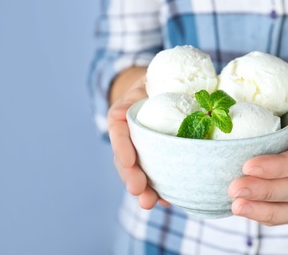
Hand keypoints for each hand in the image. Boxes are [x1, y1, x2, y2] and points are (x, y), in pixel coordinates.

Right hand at [108, 75, 168, 208]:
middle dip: (131, 177)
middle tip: (138, 190)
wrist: (162, 92)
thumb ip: (138, 93)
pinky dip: (162, 189)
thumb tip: (120, 113)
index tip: (129, 162)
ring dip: (145, 190)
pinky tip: (168, 199)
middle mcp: (130, 137)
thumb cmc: (154, 85)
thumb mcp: (145, 83)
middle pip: (125, 159)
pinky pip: (157, 175)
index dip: (122, 148)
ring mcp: (143, 151)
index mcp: (123, 117)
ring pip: (139, 172)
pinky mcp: (158, 159)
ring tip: (150, 203)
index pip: (119, 132)